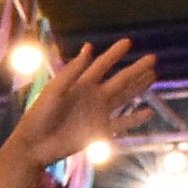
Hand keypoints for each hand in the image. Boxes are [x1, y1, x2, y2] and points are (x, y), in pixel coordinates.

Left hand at [8, 39, 157, 168]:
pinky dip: (135, 119)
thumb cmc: (39, 116)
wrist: (34, 145)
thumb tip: (89, 47)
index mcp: (80, 85)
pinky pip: (122, 124)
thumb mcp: (54, 90)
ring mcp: (98, 114)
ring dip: (138, 87)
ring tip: (153, 76)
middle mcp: (92, 97)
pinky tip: (148, 113)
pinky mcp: (99, 131)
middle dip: (135, 69)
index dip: (114, 54)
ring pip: (124, 98)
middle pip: (119, 80)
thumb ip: (72, 71)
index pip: (101, 65)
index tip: (128, 42)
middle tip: (152, 58)